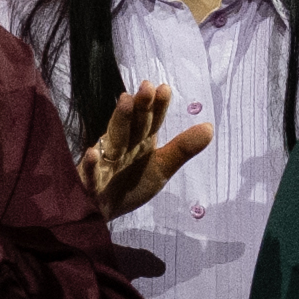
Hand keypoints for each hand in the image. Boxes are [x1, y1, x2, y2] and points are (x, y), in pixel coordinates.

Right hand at [76, 78, 212, 215]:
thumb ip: (182, 149)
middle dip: (140, 107)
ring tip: (126, 101)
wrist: (101, 212)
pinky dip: (91, 165)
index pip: (151, 122)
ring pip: (112, 140)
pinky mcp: (88, 181)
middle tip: (147, 86)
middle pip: (133, 125)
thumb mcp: (161, 168)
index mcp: (140, 142)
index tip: (164, 89)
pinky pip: (89, 173)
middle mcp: (123, 147)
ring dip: (118, 121)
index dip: (158, 107)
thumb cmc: (130, 186)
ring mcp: (104, 162)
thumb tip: (210, 127)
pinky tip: (92, 154)